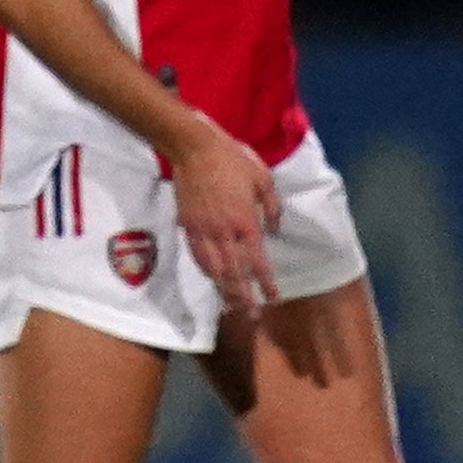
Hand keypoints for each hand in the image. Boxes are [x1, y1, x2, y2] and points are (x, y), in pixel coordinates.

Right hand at [164, 116, 282, 317]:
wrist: (194, 148)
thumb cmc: (233, 159)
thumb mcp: (263, 178)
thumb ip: (272, 207)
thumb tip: (274, 229)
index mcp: (245, 221)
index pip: (257, 260)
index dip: (265, 281)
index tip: (273, 296)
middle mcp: (224, 231)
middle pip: (234, 272)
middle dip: (243, 295)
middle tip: (251, 314)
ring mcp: (203, 230)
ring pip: (213, 268)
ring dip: (223, 289)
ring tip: (231, 305)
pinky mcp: (188, 225)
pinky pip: (197, 254)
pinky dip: (206, 270)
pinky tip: (212, 278)